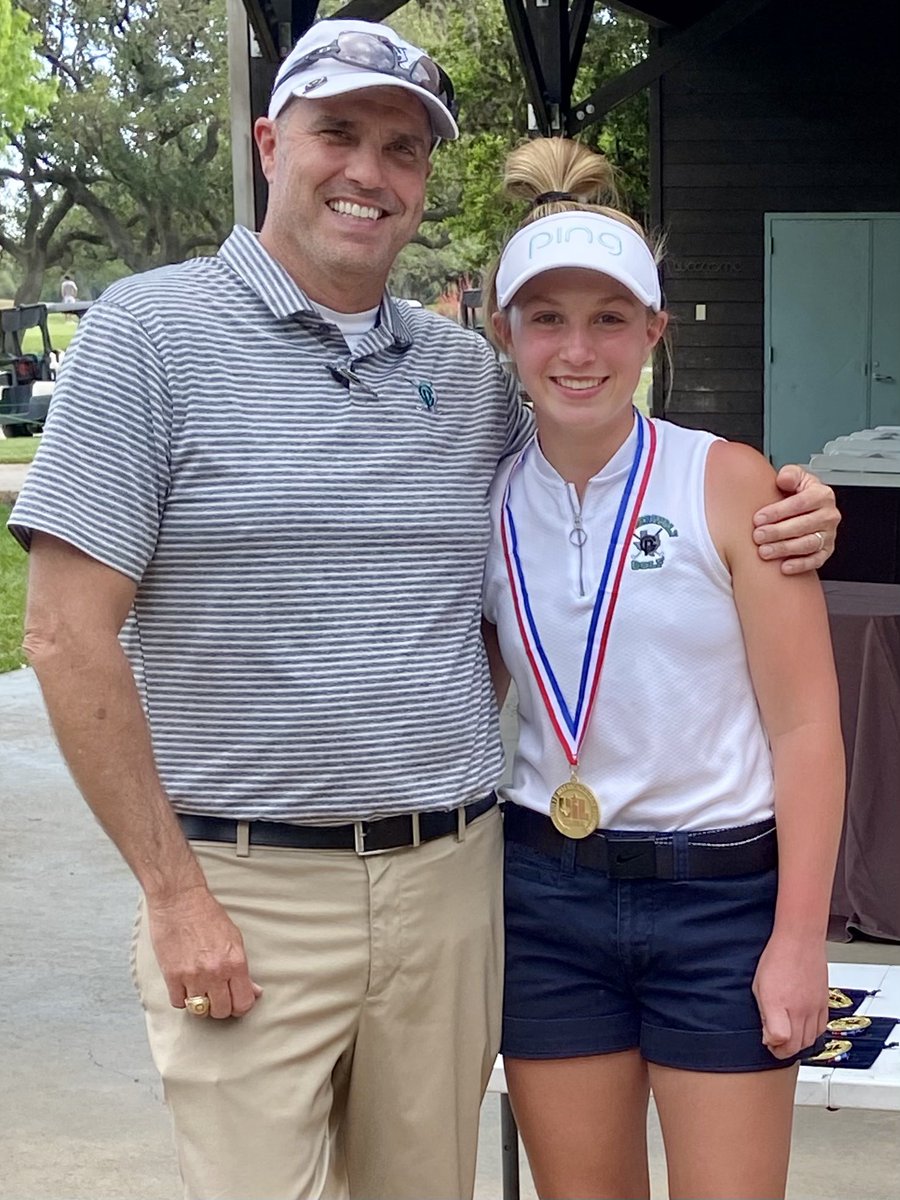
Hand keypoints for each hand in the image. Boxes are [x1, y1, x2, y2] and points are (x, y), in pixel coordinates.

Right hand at [147, 884, 262, 1018]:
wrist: (180, 900)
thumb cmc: (208, 915)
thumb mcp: (235, 938)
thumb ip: (243, 969)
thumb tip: (254, 991)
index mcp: (235, 962)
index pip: (243, 1003)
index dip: (240, 1007)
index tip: (236, 1003)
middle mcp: (215, 972)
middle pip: (221, 1011)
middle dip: (221, 1007)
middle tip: (217, 996)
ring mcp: (192, 976)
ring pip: (199, 1010)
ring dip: (201, 1004)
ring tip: (200, 990)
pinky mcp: (172, 976)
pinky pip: (178, 1003)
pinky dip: (182, 998)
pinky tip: (185, 986)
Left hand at [752, 464, 839, 573]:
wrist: (807, 509)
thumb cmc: (798, 494)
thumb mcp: (795, 477)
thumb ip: (790, 474)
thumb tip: (784, 479)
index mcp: (822, 495)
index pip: (800, 503)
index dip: (778, 512)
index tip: (759, 518)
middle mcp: (828, 515)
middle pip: (803, 525)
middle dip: (778, 532)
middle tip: (758, 536)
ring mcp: (828, 534)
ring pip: (808, 544)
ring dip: (785, 549)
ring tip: (765, 551)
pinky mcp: (826, 551)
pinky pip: (815, 560)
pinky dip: (800, 565)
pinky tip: (784, 567)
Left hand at [753, 935, 827, 1058]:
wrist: (800, 940)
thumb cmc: (776, 957)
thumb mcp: (758, 985)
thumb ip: (764, 1012)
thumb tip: (767, 1032)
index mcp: (778, 1003)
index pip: (780, 1040)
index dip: (771, 1044)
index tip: (766, 1039)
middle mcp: (798, 1008)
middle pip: (796, 1046)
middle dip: (783, 1051)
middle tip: (775, 1045)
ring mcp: (814, 1007)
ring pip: (811, 1041)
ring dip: (798, 1045)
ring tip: (788, 1038)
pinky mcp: (824, 1003)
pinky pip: (821, 1029)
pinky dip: (812, 1035)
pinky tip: (803, 1029)